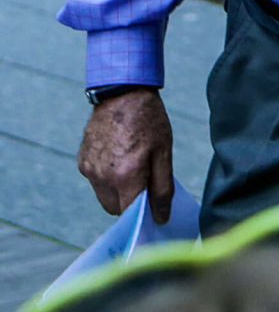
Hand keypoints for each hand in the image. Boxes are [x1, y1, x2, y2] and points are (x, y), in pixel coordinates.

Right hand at [77, 89, 173, 224]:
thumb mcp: (164, 154)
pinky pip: (95, 181)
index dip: (143, 216)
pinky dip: (107, 179)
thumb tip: (161, 217)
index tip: (154, 212)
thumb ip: (162, 189)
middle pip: (115, 209)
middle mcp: (102, 176)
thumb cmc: (149, 123)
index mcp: (125, 176)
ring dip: (118, 192)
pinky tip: (120, 159)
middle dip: (131, 204)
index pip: (130, 213)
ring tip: (134, 168)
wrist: (122, 94)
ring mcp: (88, 169)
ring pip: (104, 197)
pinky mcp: (82, 161)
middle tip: (146, 185)